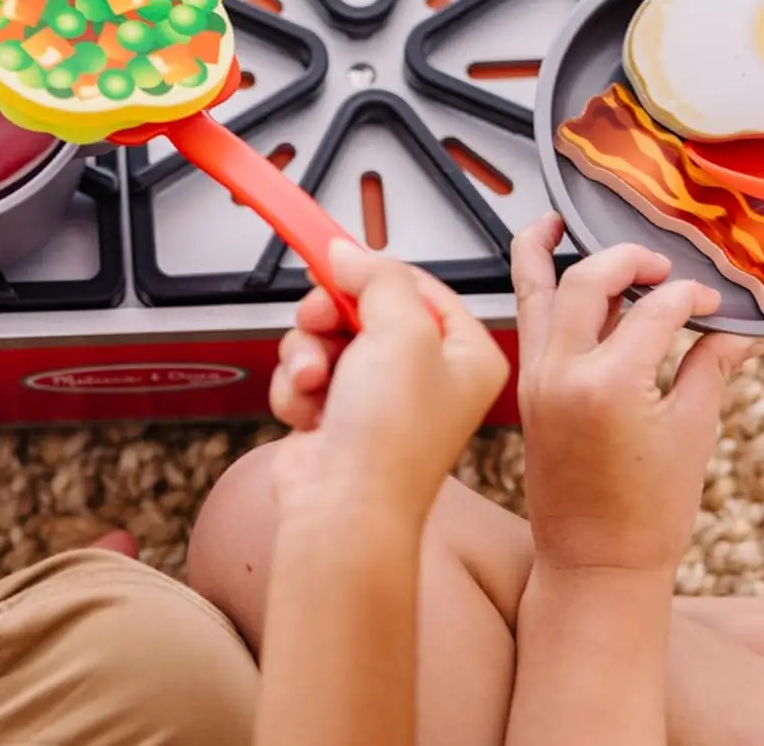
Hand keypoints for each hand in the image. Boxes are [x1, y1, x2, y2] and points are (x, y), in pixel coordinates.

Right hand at [270, 239, 509, 529]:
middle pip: (363, 305)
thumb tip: (348, 251)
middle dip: (331, 314)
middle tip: (321, 319)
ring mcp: (379, 396)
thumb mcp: (402, 332)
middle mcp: (426, 375)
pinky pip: (306, 369)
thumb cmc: (392, 441)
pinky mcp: (337, 414)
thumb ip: (378, 277)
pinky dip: (298, 385)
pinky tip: (310, 409)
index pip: (417, 284)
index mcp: (465, 353)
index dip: (374, 272)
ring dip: (309, 352)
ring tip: (316, 380)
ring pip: (326, 335)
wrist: (344, 511)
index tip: (336, 255)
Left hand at [513, 213, 761, 578]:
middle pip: (588, 280)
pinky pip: (526, 317)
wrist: (593, 563)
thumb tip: (741, 330)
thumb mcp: (692, 435)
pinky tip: (546, 264)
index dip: (689, 297)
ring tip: (562, 221)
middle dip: (627, 258)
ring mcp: (535, 375)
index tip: (712, 303)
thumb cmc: (646, 512)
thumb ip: (710, 369)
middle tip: (660, 263)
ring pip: (536, 288)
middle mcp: (562, 371)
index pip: (654, 310)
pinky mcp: (524, 384)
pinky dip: (534, 284)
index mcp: (609, 384)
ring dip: (550, 250)